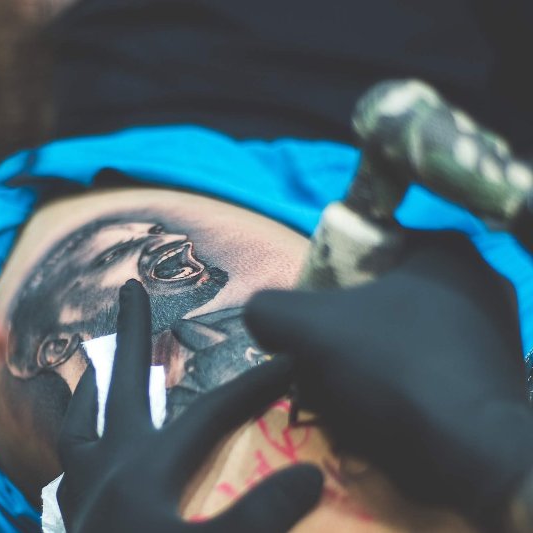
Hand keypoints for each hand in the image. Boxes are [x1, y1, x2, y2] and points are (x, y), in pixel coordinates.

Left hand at [57, 279, 322, 532]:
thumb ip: (258, 517)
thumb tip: (310, 475)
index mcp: (143, 473)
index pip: (208, 415)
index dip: (252, 389)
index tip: (290, 365)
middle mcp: (107, 472)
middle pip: (121, 385)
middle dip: (133, 335)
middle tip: (132, 290)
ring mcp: (84, 497)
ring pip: (82, 422)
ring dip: (95, 386)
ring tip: (96, 362)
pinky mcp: (77, 523)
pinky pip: (70, 464)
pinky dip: (79, 440)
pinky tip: (90, 450)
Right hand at [244, 231, 532, 527]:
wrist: (469, 457)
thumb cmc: (390, 369)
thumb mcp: (305, 327)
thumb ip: (268, 309)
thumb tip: (261, 315)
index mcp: (442, 249)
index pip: (364, 247)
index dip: (326, 279)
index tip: (309, 315)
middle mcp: (478, 281)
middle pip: (381, 296)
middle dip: (344, 328)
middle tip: (320, 359)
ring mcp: (494, 333)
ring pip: (401, 337)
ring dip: (365, 361)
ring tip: (342, 394)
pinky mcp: (495, 379)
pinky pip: (427, 370)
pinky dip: (397, 387)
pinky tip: (378, 414)